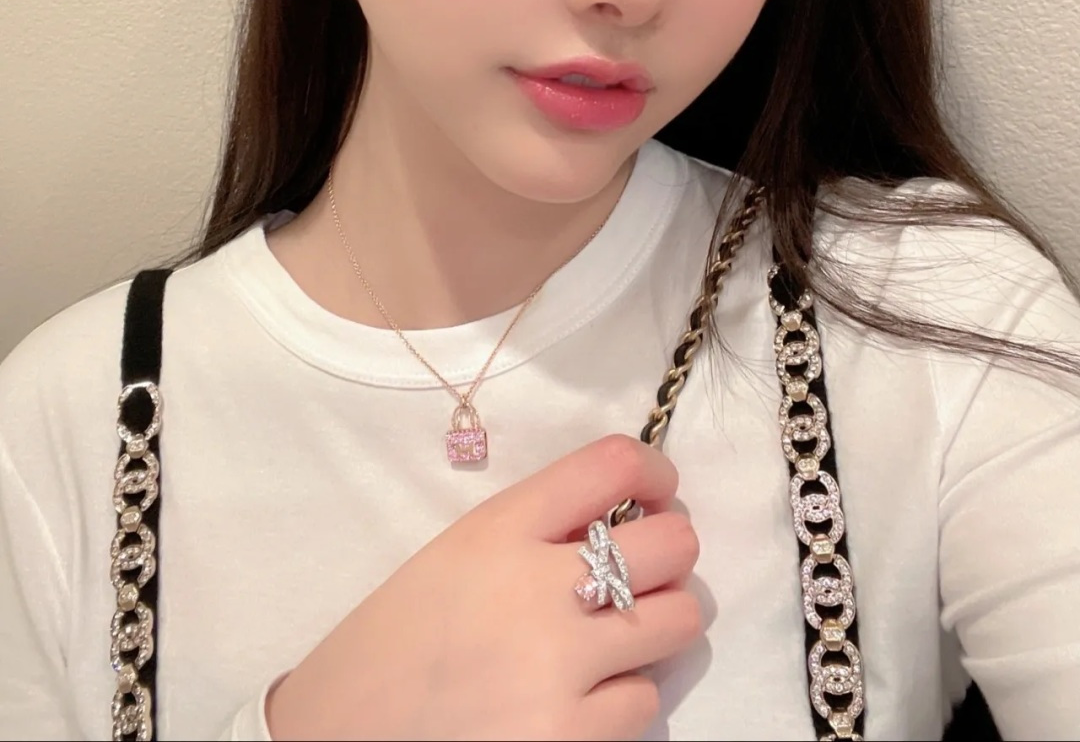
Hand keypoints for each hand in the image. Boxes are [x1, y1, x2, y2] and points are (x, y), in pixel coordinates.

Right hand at [266, 434, 701, 740]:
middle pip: (673, 544)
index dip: (652, 472)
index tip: (653, 493)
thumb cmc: (393, 643)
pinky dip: (624, 698)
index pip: (610, 465)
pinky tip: (581, 697)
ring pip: (679, 621)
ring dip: (657, 624)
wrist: (338, 737)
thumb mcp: (455, 555)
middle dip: (669, 553)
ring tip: (619, 636)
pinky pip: (645, 702)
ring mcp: (559, 667)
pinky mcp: (569, 738)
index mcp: (498, 529)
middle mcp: (537, 586)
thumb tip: (617, 520)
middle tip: (644, 570)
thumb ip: (533, 530)